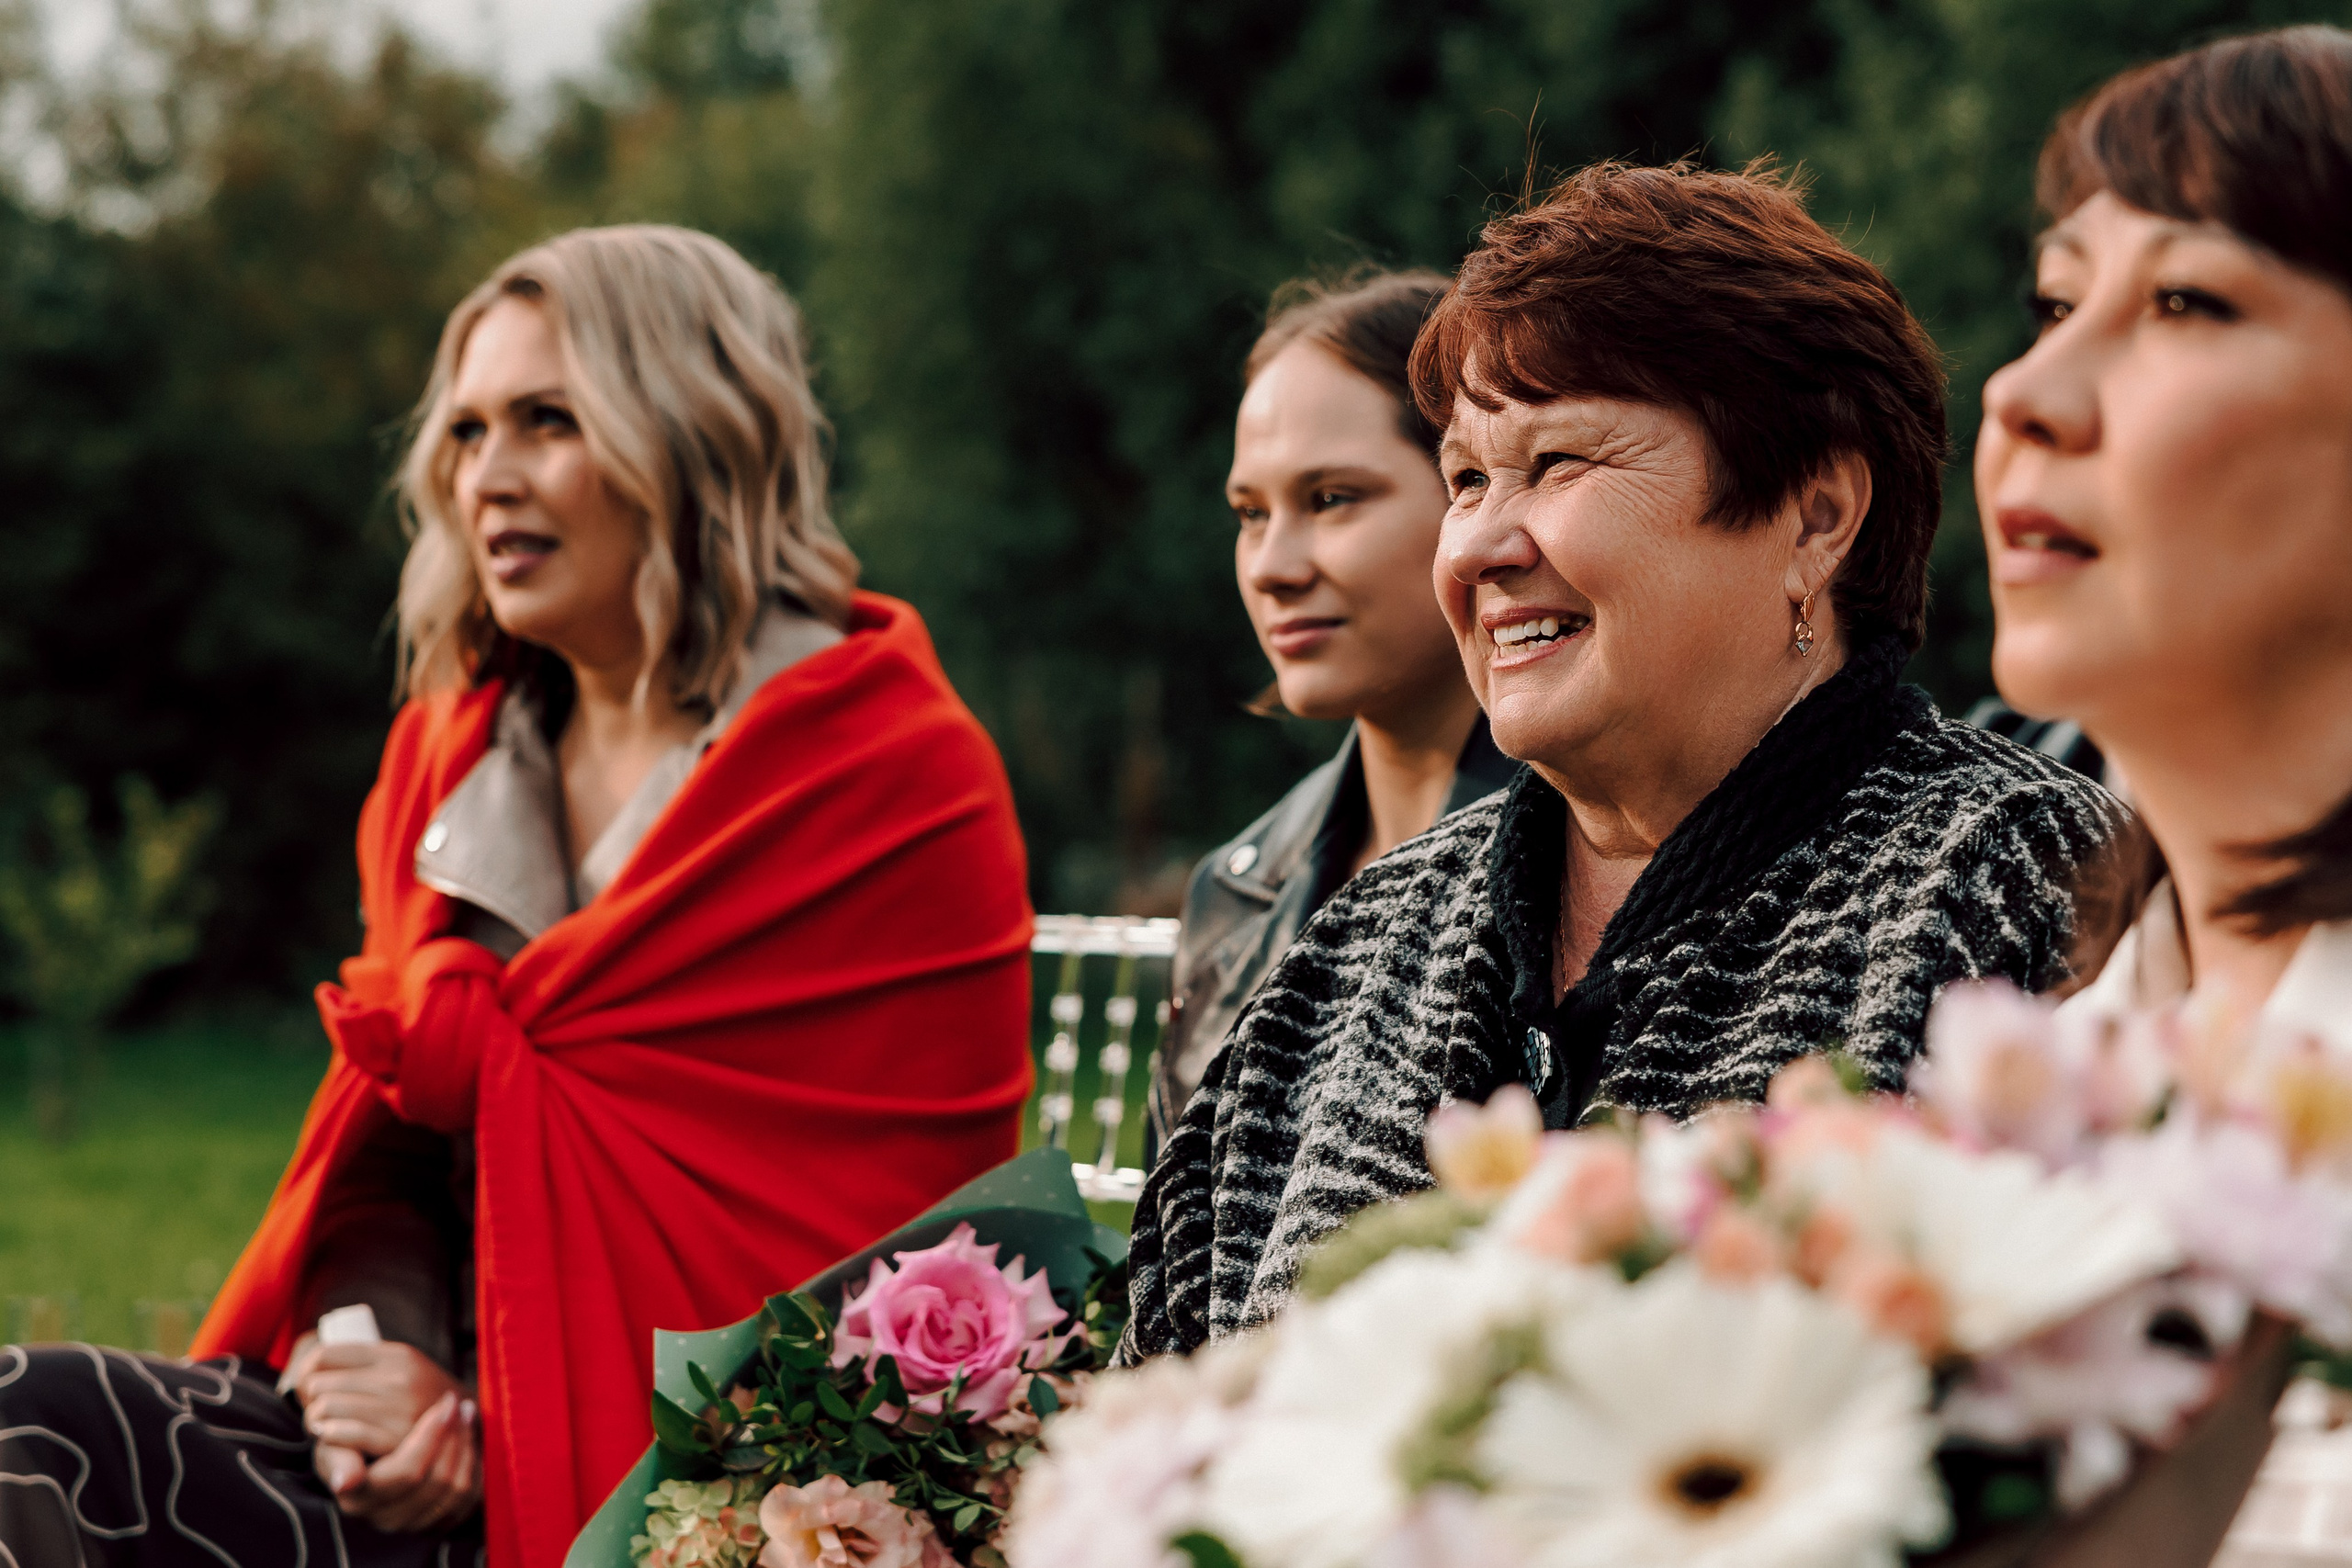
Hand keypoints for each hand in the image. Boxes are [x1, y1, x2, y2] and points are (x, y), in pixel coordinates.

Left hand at [298, 1339, 464, 1456]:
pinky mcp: (396, 1437)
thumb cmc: (421, 1402)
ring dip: (317, 1422)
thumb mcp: (402, 1371)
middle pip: (318, 1383)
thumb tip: (306, 1367)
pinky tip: (333, 1439)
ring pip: (323, 1408)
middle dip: (311, 1401)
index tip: (311, 1389)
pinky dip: (329, 1436)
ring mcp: (399, 1406)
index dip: (307, 1373)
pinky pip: (340, 1432)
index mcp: (396, 1354)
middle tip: (321, 1414)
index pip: (322, 1354)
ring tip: (327, 1428)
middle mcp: (399, 1376)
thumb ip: (365, 1366)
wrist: (470, 1431)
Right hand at [315, 1391, 482, 1532]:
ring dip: (464, 1444)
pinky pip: (467, 1495)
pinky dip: (472, 1460)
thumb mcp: (332, 1446)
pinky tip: (466, 1432)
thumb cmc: (343, 1443)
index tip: (442, 1406)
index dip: (429, 1439)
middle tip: (454, 1400)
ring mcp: (412, 1523)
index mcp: (360, 1501)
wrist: (363, 1457)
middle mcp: (386, 1518)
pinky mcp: (437, 1521)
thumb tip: (347, 1481)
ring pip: (455, 1487)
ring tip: (462, 1409)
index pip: (407, 1472)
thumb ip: (338, 1458)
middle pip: (436, 1479)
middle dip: (451, 1435)